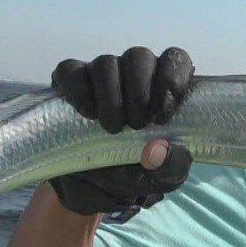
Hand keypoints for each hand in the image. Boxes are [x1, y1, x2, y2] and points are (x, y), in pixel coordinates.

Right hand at [47, 46, 194, 217]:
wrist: (94, 190)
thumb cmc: (137, 173)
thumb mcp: (162, 178)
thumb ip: (171, 166)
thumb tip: (158, 149)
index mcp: (163, 89)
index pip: (175, 59)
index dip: (172, 78)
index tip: (162, 114)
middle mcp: (134, 76)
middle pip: (139, 56)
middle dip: (139, 91)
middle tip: (136, 125)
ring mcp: (101, 77)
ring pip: (106, 62)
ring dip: (111, 95)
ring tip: (112, 128)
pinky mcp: (70, 84)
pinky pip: (71, 70)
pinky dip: (79, 88)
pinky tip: (87, 113)